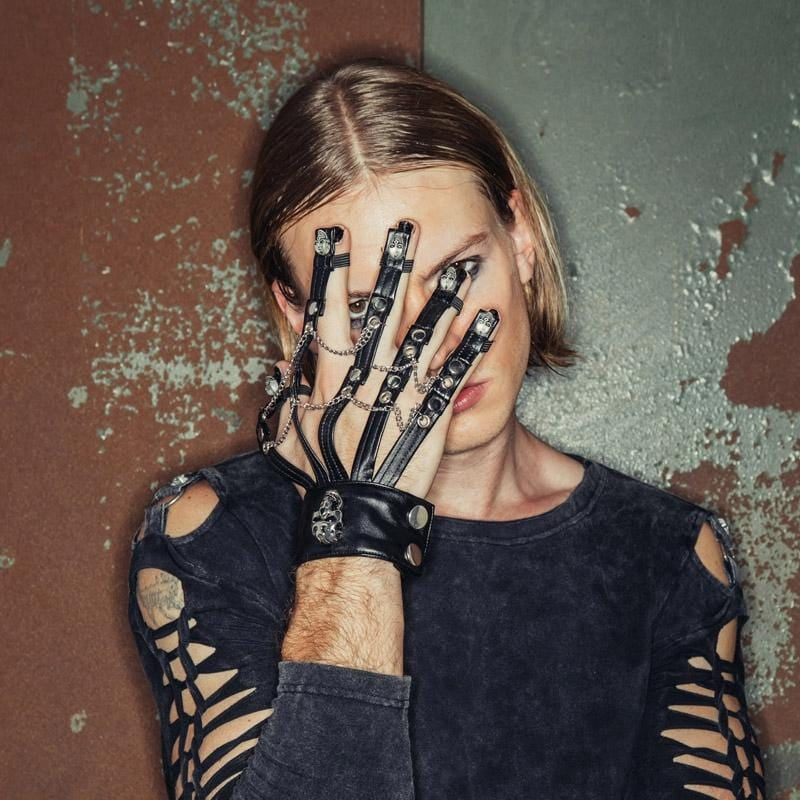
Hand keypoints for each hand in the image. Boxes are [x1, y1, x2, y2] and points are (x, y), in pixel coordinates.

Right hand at [257, 220, 499, 574]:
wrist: (355, 519)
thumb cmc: (320, 479)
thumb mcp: (289, 436)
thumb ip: (287, 396)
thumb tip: (282, 364)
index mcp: (329, 382)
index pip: (329, 319)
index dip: (331, 278)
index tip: (334, 243)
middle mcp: (365, 381)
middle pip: (381, 317)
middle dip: (391, 273)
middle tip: (402, 235)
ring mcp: (399, 397)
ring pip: (422, 339)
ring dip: (441, 302)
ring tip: (459, 270)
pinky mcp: (430, 416)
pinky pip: (454, 375)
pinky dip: (472, 346)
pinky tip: (489, 321)